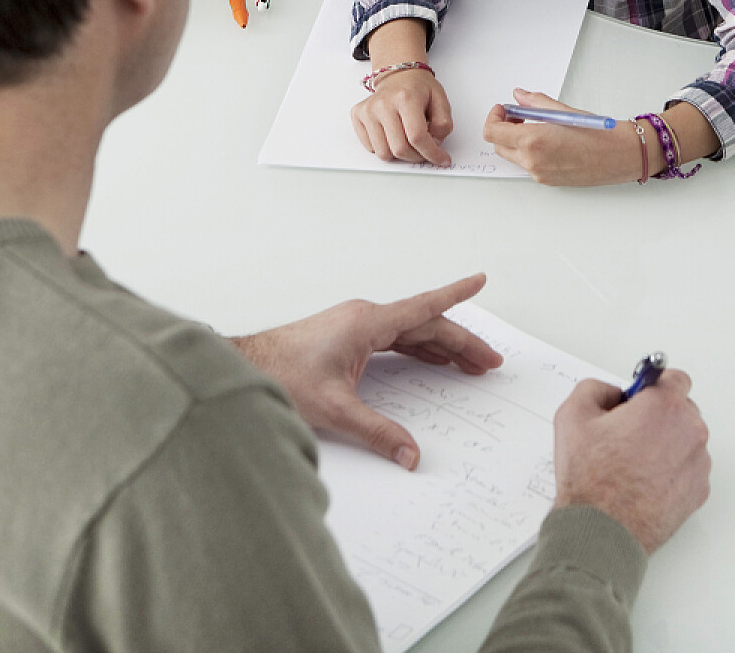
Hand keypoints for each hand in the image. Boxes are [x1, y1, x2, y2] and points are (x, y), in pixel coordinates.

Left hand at [232, 273, 502, 469]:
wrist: (245, 367)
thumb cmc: (280, 375)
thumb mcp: (334, 408)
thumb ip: (377, 432)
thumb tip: (410, 454)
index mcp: (368, 323)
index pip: (425, 306)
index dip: (456, 294)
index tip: (480, 280)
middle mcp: (365, 318)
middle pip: (426, 325)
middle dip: (461, 343)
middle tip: (489, 362)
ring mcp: (355, 326)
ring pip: (411, 332)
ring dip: (442, 347)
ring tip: (469, 366)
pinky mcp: (347, 338)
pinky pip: (394, 339)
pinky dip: (418, 349)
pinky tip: (430, 362)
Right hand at [351, 65, 453, 165]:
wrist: (398, 75)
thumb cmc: (419, 88)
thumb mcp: (441, 101)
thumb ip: (443, 124)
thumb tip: (434, 145)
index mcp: (405, 98)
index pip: (417, 137)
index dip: (432, 153)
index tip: (441, 159)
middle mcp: (383, 104)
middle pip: (400, 149)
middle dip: (417, 156)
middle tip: (425, 150)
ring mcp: (368, 110)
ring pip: (384, 153)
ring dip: (400, 154)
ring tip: (408, 141)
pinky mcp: (357, 115)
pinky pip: (371, 148)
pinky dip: (385, 148)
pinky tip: (393, 135)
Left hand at [483, 88, 650, 185]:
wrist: (622, 156)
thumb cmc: (600, 134)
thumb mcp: (564, 111)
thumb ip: (535, 103)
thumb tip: (520, 96)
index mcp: (534, 140)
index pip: (493, 132)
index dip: (494, 118)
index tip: (503, 109)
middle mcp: (533, 161)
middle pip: (499, 146)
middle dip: (505, 129)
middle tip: (520, 116)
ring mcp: (540, 174)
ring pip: (513, 156)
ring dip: (517, 142)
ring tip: (538, 127)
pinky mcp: (548, 181)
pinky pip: (528, 166)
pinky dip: (530, 152)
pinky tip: (550, 141)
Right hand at [553, 371, 710, 553]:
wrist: (603, 531)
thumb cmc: (591, 481)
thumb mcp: (572, 416)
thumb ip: (595, 388)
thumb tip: (611, 392)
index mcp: (664, 406)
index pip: (673, 378)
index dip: (652, 387)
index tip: (640, 398)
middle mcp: (690, 431)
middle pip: (681, 409)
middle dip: (658, 416)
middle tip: (628, 434)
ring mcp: (698, 463)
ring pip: (686, 440)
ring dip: (666, 445)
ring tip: (634, 465)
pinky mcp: (699, 490)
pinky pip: (689, 469)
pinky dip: (672, 472)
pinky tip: (645, 483)